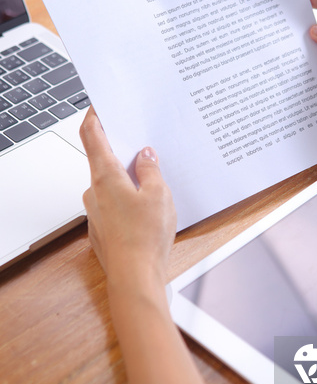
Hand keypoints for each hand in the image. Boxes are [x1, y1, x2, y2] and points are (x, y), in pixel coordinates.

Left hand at [79, 107, 176, 289]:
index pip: (91, 135)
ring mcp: (96, 211)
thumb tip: (146, 156)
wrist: (135, 277)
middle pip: (103, 159)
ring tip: (155, 183)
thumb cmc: (145, 238)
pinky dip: (127, 198)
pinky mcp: (103, 226)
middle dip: (123, 151)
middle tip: (144, 145)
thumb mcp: (159, 194)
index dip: (94, 116)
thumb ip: (151, 170)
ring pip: (110, 183)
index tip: (99, 105)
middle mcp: (94, 191)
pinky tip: (147, 208)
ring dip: (128, 178)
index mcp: (105, 176)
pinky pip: (113, 202)